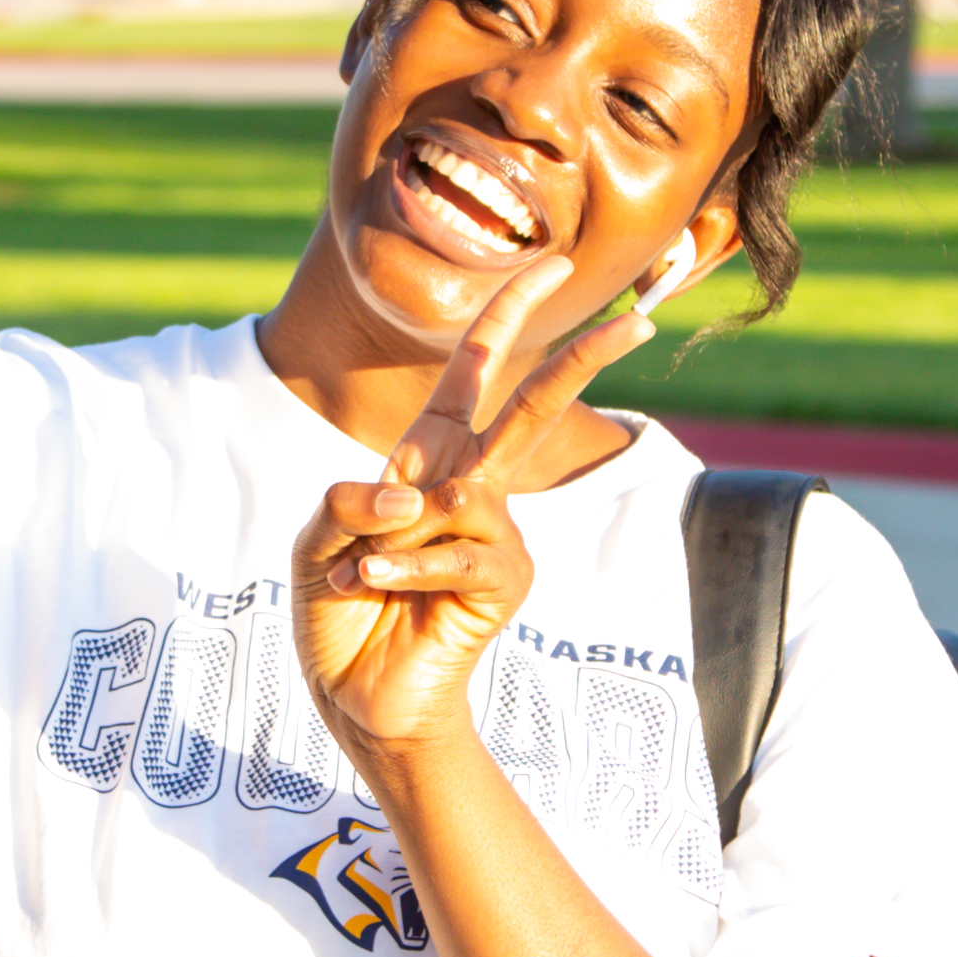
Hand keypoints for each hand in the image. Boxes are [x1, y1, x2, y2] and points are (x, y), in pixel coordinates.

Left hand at [288, 256, 658, 771]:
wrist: (356, 692)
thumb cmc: (339, 607)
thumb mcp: (318, 536)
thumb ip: (350, 499)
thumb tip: (419, 495)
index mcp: (429, 456)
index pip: (475, 368)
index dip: (509, 313)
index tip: (553, 265)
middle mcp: (470, 485)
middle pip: (534, 407)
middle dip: (582, 360)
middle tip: (639, 321)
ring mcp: (496, 533)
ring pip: (463, 493)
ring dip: (390, 535)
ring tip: (360, 574)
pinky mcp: (505, 581)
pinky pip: (455, 552)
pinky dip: (403, 568)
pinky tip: (374, 587)